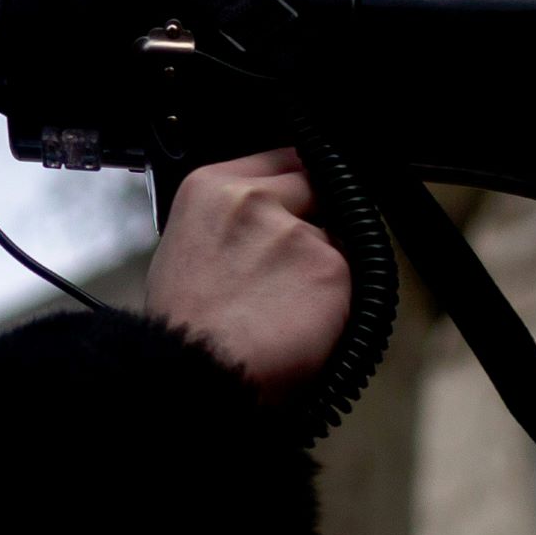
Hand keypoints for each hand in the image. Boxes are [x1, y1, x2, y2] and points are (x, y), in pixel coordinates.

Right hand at [147, 149, 351, 398]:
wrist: (196, 375)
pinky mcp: (330, 269)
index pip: (281, 159)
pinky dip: (336, 305)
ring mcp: (296, 233)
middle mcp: (254, 200)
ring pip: (334, 240)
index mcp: (211, 188)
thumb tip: (269, 218)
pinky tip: (302, 325)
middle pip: (316, 188)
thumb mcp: (186, 248)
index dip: (297, 184)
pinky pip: (350, 281)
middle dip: (315, 220)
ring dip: (322, 271)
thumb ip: (230, 221)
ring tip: (287, 311)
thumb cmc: (185, 327)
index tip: (305, 199)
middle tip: (293, 267)